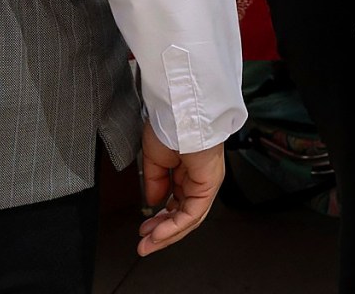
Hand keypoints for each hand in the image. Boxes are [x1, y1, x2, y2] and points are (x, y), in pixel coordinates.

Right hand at [137, 127, 223, 255]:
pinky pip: (193, 213)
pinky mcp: (209, 184)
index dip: (160, 219)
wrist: (178, 110)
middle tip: (145, 243)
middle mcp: (199, 178)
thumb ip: (155, 182)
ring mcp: (206, 181)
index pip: (177, 203)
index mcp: (187, 170)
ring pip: (189, 218)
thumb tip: (154, 202)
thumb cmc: (168, 123)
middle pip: (183, 215)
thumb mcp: (155, 158)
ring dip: (167, 234)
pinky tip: (159, 234)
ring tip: (148, 243)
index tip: (145, 229)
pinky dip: (174, 226)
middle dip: (162, 232)